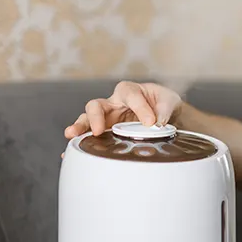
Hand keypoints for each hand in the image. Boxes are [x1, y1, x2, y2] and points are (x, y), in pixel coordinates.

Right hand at [64, 81, 182, 138]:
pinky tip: (72, 151)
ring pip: (88, 120)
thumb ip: (164, 110)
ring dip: (80, 128)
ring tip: (72, 135)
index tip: (151, 122)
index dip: (140, 108)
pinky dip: (81, 143)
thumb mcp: (169, 101)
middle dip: (95, 116)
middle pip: (97, 105)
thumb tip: (158, 124)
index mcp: (129, 91)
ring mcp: (107, 118)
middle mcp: (113, 103)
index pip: (130, 96)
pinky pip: (91, 136)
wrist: (163, 113)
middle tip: (99, 130)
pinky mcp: (106, 131)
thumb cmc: (162, 103)